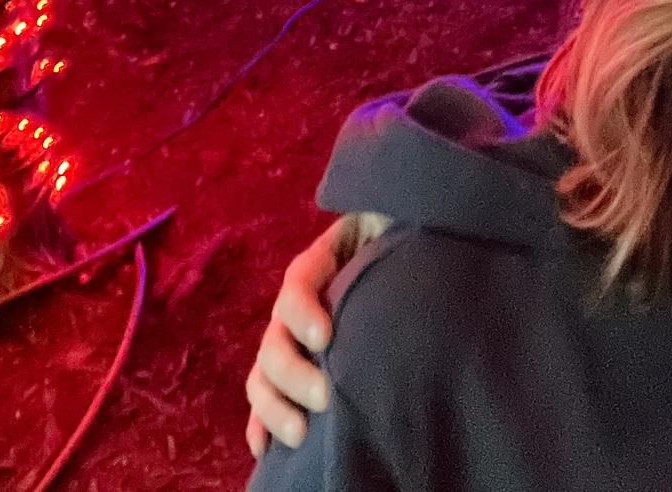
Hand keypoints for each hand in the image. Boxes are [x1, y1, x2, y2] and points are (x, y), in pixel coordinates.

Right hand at [244, 211, 390, 457]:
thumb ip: (389, 227)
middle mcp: (299, 304)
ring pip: (264, 373)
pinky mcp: (296, 370)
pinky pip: (267, 396)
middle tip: (325, 397)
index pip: (298, 282)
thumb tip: (405, 227)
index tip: (325, 337)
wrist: (409, 252)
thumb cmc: (405, 236)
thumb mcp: (395, 224)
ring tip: (300, 432)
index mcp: (321, 261)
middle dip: (294, 373)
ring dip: (275, 405)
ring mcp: (292, 338)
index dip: (303, 311)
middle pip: (276, 338)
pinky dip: (262, 423)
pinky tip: (264, 448)